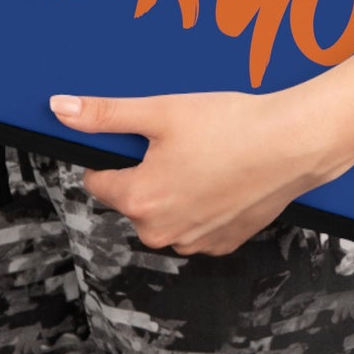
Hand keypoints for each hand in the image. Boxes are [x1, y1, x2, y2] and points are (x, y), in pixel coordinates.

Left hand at [47, 87, 353, 256]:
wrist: (292, 144)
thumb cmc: (230, 125)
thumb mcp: (160, 111)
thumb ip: (105, 114)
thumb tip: (60, 109)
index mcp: (139, 200)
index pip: (97, 181)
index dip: (115, 154)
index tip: (143, 137)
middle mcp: (161, 232)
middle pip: (132, 199)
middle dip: (146, 172)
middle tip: (180, 141)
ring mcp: (194, 243)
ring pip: (164, 213)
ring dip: (174, 189)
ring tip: (205, 155)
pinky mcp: (222, 244)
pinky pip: (195, 224)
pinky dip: (202, 203)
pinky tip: (222, 175)